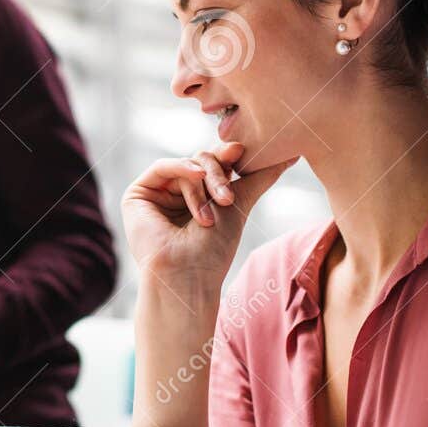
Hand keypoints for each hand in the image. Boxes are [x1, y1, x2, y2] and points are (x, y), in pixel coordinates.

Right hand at [121, 141, 294, 282]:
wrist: (188, 274)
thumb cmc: (214, 250)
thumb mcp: (240, 205)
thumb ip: (259, 177)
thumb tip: (289, 155)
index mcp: (198, 197)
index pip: (214, 165)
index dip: (227, 157)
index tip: (242, 151)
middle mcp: (176, 194)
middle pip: (200, 161)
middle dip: (218, 174)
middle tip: (228, 197)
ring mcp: (156, 194)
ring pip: (186, 164)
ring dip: (204, 182)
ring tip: (215, 207)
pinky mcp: (138, 195)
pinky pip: (163, 166)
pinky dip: (182, 168)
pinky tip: (196, 176)